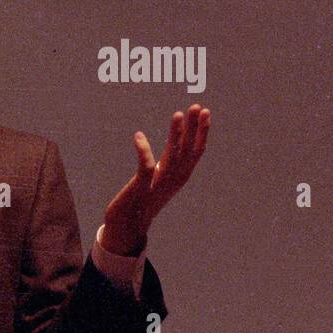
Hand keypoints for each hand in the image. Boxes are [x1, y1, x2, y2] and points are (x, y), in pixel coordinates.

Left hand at [101, 103, 210, 255]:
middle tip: (198, 106)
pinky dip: (143, 150)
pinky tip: (138, 135)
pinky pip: (145, 166)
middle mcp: (173, 180)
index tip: (205, 112)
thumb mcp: (160, 180)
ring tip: (178, 114)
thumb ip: (168, 164)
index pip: (196, 151)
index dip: (202, 131)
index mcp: (179, 176)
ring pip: (171, 155)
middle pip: (188, 150)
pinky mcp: (141, 188)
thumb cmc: (142, 200)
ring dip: (176, 134)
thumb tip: (175, 145)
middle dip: (194, 127)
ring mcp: (158, 184)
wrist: (127, 226)